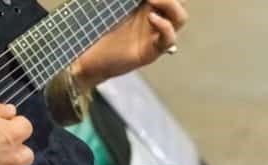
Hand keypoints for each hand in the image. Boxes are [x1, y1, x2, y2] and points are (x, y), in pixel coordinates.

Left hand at [72, 0, 187, 90]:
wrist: (87, 56)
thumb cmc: (94, 28)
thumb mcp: (111, 5)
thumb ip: (127, 0)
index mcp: (146, 4)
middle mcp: (155, 16)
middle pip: (180, 2)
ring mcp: (155, 34)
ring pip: (180, 17)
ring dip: (171, 4)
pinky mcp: (152, 51)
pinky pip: (169, 39)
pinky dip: (165, 26)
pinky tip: (151, 18)